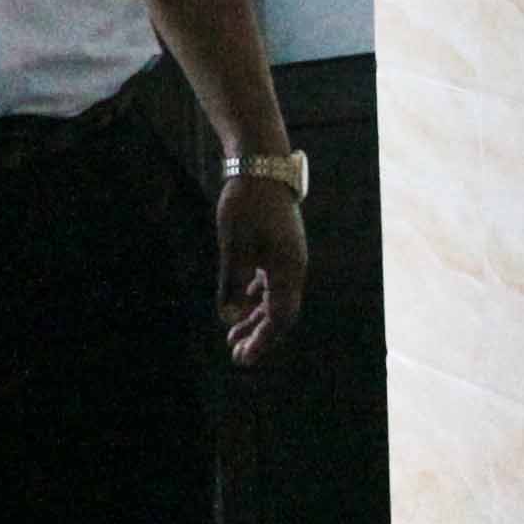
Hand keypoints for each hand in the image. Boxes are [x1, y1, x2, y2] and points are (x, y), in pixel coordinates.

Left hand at [216, 173, 308, 363]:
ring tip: (233, 337)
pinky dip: (256, 298)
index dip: (261, 342)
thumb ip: (232, 283)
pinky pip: (271, 282)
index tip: (242, 359)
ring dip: (255, 318)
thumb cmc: (246, 204)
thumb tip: (229, 318)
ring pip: (274, 298)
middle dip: (258, 336)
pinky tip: (242, 306)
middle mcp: (294, 267)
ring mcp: (288, 257)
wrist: (261, 164)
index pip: (279, 319)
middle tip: (236, 355)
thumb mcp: (233, 245)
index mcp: (288, 270)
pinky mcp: (279, 247)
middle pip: (280, 313)